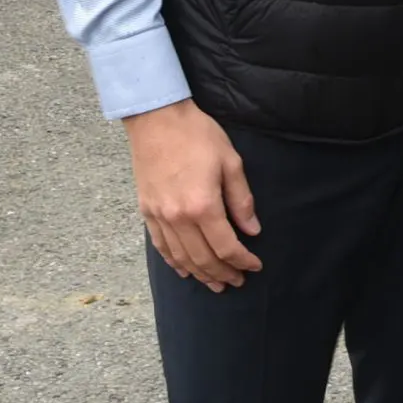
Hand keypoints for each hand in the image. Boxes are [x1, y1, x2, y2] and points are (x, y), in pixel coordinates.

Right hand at [125, 99, 262, 291]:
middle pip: (203, 258)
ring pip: (181, 258)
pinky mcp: (146, 211)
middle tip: (237, 281)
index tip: (255, 266)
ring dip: (200, 274)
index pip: (226, 246)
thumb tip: (252, 230)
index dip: (242, 261)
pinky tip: (184, 270)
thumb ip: (241, 200)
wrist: (157, 119)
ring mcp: (159, 217)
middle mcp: (178, 218)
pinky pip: (161, 246)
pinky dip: (174, 262)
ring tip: (215, 283)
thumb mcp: (230, 162)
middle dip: (223, 274)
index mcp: (202, 206)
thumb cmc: (198, 136)